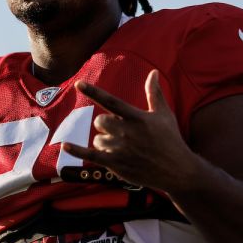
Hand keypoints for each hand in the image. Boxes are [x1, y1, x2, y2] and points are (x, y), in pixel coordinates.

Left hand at [61, 70, 198, 193]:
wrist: (178, 171)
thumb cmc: (171, 139)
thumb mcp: (164, 114)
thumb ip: (154, 93)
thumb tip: (153, 72)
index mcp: (137, 117)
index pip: (111, 101)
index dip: (93, 92)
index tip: (78, 84)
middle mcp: (128, 132)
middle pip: (100, 121)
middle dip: (105, 125)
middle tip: (119, 132)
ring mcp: (121, 149)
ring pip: (98, 139)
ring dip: (105, 142)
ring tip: (123, 148)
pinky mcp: (117, 164)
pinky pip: (91, 155)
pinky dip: (77, 150)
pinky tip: (64, 145)